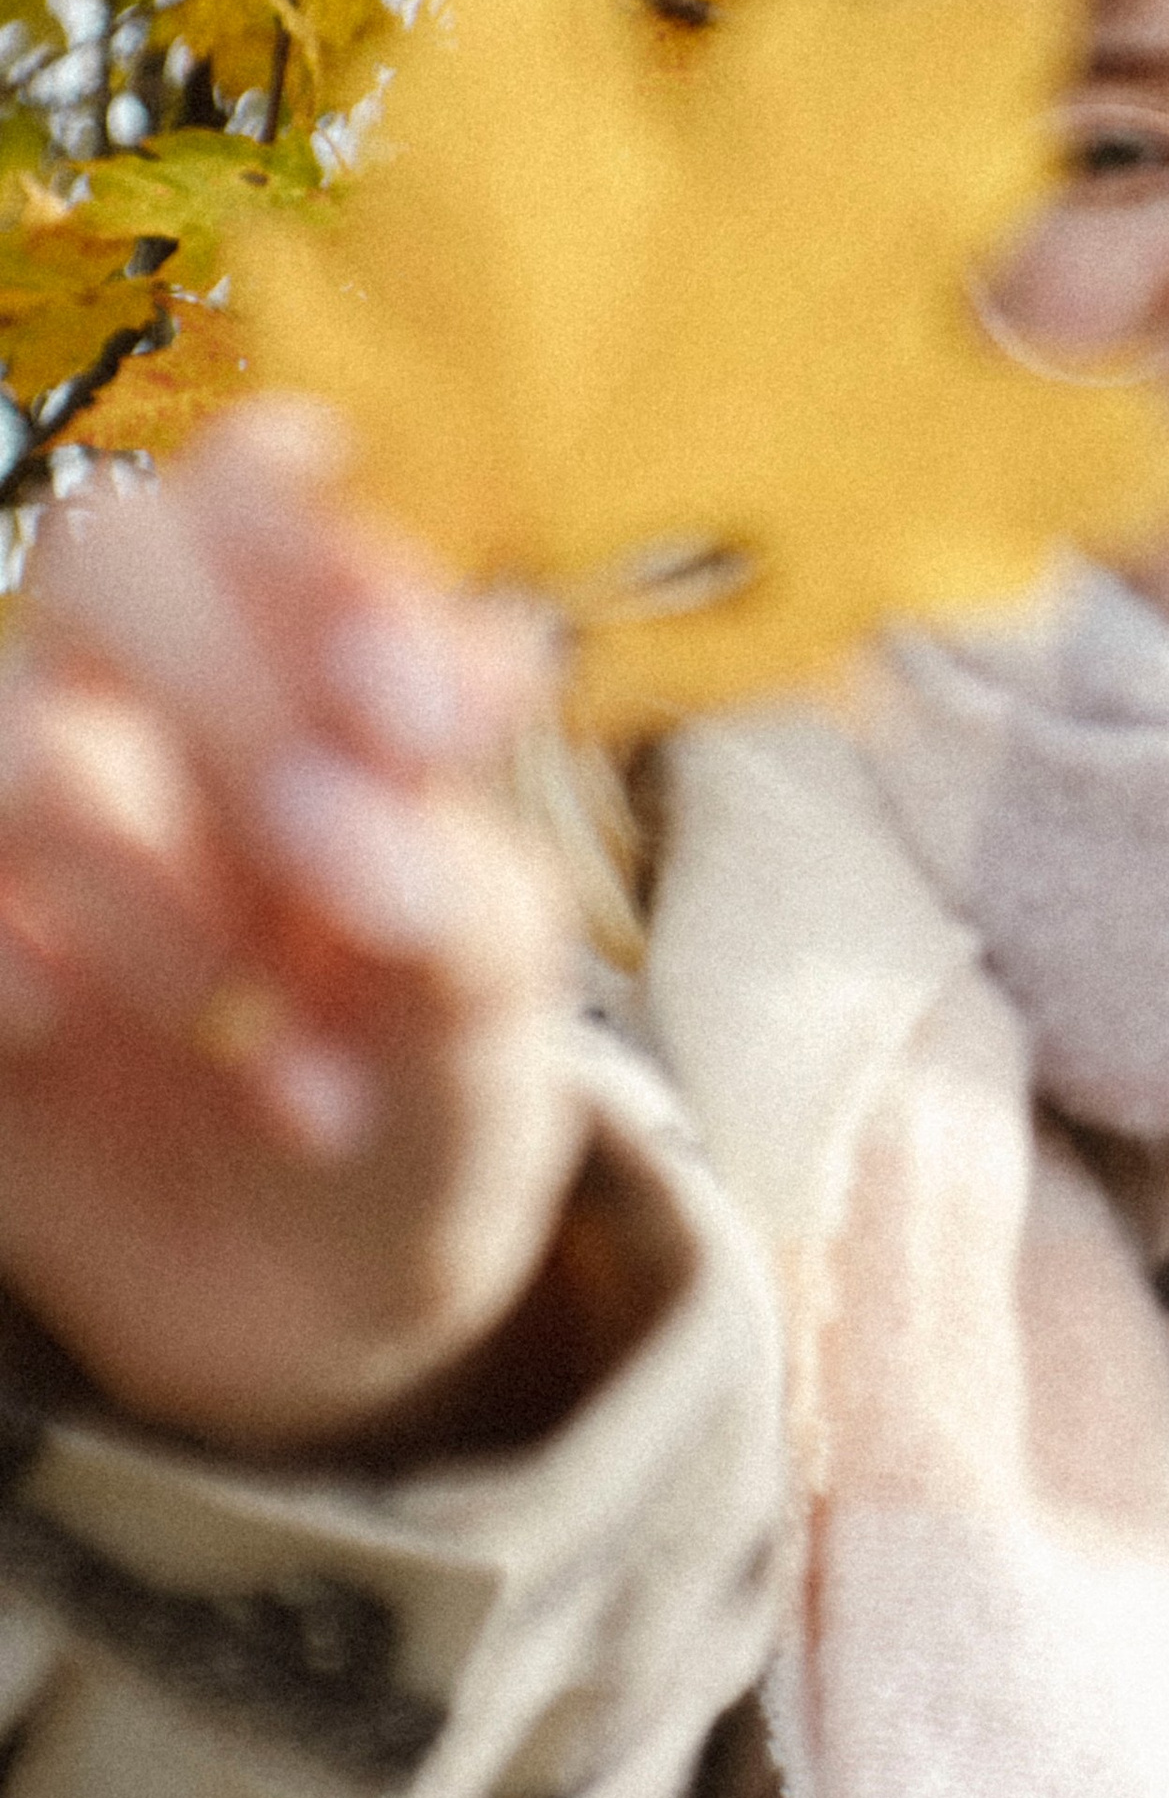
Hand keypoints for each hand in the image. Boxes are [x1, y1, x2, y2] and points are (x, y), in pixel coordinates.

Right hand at [0, 401, 583, 1458]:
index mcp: (320, 662)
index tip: (412, 712)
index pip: (265, 488)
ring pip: (25, 740)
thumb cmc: (434, 1103)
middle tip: (327, 867)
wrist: (320, 1309)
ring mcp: (31, 813)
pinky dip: (16, 965)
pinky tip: (77, 1047)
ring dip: (156, 897)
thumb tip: (352, 795)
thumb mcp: (492, 1017)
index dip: (312, 556)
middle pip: (110, 550)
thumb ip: (452, 889)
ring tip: (279, 1060)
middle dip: (232, 702)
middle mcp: (159, 702)